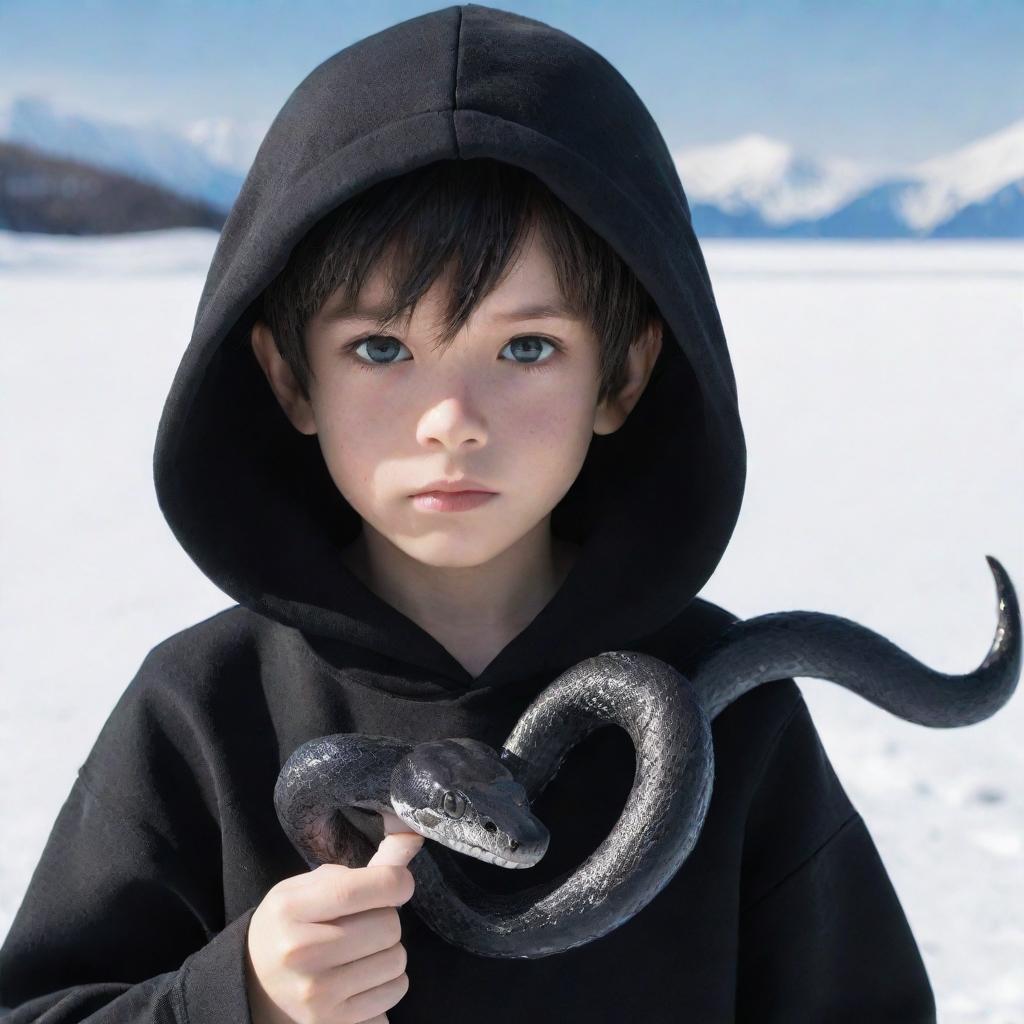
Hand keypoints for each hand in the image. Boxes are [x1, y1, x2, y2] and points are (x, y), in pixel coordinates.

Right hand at [246, 812, 424, 1023]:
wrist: (255, 984)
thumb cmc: (292, 924)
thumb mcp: (313, 887)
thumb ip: (368, 866)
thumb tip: (413, 836)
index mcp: (291, 909)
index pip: (358, 890)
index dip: (395, 882)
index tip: (399, 883)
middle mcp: (300, 953)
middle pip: (387, 926)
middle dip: (387, 918)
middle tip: (367, 922)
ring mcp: (317, 995)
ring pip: (396, 961)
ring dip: (389, 952)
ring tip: (363, 951)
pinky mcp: (333, 1023)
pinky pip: (393, 994)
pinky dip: (387, 984)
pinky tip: (361, 978)